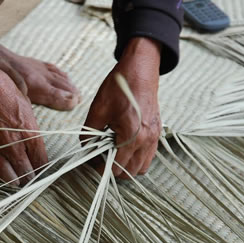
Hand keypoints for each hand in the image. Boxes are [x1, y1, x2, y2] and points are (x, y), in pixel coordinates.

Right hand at [0, 55, 47, 185]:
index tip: (39, 170)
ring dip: (12, 178)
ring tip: (12, 173)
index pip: (42, 164)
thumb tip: (35, 147)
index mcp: (30, 134)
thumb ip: (32, 131)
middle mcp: (14, 146)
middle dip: (28, 177)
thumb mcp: (27, 109)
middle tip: (26, 174)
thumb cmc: (3, 90)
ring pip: (9, 180)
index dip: (42, 170)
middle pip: (27, 175)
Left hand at [83, 38, 161, 177]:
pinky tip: (124, 145)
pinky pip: (148, 155)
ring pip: (141, 167)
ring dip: (127, 165)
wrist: (140, 69)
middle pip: (130, 172)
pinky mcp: (157, 132)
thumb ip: (89, 133)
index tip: (93, 160)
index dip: (101, 167)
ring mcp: (154, 137)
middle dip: (114, 169)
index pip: (116, 167)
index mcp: (131, 135)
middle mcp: (146, 140)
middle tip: (102, 157)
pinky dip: (137, 157)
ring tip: (114, 152)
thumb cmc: (119, 86)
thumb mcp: (97, 109)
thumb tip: (86, 148)